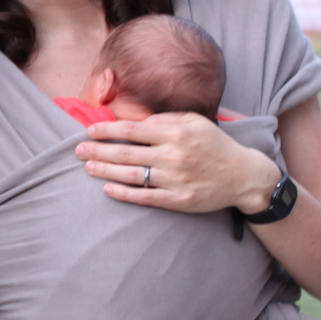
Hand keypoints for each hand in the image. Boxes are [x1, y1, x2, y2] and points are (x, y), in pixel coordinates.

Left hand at [74, 111, 279, 214]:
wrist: (243, 176)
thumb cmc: (215, 145)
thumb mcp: (195, 122)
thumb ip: (166, 119)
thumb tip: (137, 122)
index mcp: (176, 133)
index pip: (133, 130)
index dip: (107, 130)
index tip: (90, 131)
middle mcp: (174, 156)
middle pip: (126, 153)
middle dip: (98, 150)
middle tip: (77, 150)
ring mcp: (175, 180)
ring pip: (132, 175)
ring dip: (105, 170)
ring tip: (88, 166)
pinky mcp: (178, 200)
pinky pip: (145, 197)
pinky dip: (124, 193)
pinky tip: (108, 188)